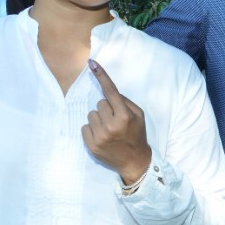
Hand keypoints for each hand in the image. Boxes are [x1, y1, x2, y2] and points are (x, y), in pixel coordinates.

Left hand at [82, 60, 150, 182]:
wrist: (134, 161)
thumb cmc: (137, 135)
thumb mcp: (139, 116)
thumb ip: (125, 102)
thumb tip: (108, 91)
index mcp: (124, 116)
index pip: (110, 91)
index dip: (102, 75)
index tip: (92, 63)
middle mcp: (111, 125)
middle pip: (99, 103)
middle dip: (106, 109)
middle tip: (115, 121)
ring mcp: (100, 136)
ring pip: (91, 114)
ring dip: (98, 119)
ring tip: (108, 130)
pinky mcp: (91, 145)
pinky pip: (84, 127)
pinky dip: (92, 130)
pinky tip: (102, 137)